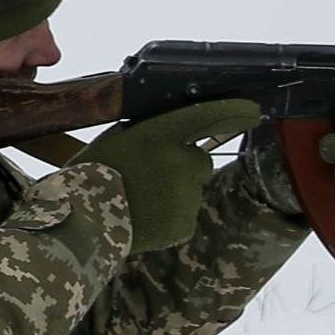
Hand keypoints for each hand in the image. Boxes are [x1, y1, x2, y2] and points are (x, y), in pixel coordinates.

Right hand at [88, 99, 264, 255]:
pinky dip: (168, 218)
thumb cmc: (91, 176)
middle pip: (200, 161)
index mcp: (160, 136)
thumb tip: (168, 134)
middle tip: (151, 179)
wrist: (82, 224)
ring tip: (140, 203)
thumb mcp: (114, 141)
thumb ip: (147, 134)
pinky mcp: (185, 224)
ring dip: (172, 195)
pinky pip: (184, 216)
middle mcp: (181, 162)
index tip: (253, 110)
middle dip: (184, 168)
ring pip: (190, 191)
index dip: (233, 111)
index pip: (206, 116)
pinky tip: (144, 219)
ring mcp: (186, 196)